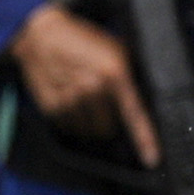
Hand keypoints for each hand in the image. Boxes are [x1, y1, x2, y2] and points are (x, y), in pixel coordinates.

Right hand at [12, 3, 156, 162]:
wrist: (41, 35)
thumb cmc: (81, 40)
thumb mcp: (115, 49)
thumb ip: (130, 74)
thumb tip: (143, 99)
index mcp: (115, 73)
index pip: (134, 114)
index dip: (145, 140)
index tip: (151, 160)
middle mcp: (93, 89)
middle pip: (109, 128)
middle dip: (108, 121)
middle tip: (100, 102)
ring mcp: (71, 100)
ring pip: (89, 130)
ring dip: (88, 121)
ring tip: (81, 97)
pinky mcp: (53, 107)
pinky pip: (70, 127)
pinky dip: (71, 118)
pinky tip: (68, 98)